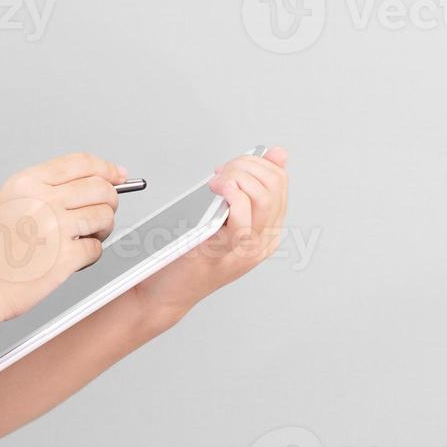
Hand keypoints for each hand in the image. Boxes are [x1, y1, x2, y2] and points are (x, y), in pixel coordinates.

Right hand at [0, 152, 125, 323]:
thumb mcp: (11, 202)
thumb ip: (48, 189)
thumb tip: (95, 181)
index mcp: (27, 183)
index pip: (80, 163)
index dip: (105, 168)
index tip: (117, 174)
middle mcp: (41, 200)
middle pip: (99, 187)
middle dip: (109, 200)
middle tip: (105, 210)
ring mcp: (54, 228)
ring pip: (104, 216)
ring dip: (102, 228)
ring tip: (86, 236)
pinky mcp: (64, 257)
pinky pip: (96, 248)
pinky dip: (90, 254)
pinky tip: (73, 257)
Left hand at [129, 146, 289, 325]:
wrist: (167, 293)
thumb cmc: (191, 253)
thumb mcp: (227, 216)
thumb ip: (250, 187)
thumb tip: (278, 153)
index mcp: (268, 231)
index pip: (279, 182)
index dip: (253, 162)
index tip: (229, 167)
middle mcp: (263, 242)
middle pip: (273, 185)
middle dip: (244, 165)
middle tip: (220, 173)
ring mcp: (246, 251)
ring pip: (263, 198)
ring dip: (237, 177)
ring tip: (216, 182)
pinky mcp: (223, 255)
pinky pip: (241, 220)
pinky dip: (232, 195)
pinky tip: (217, 191)